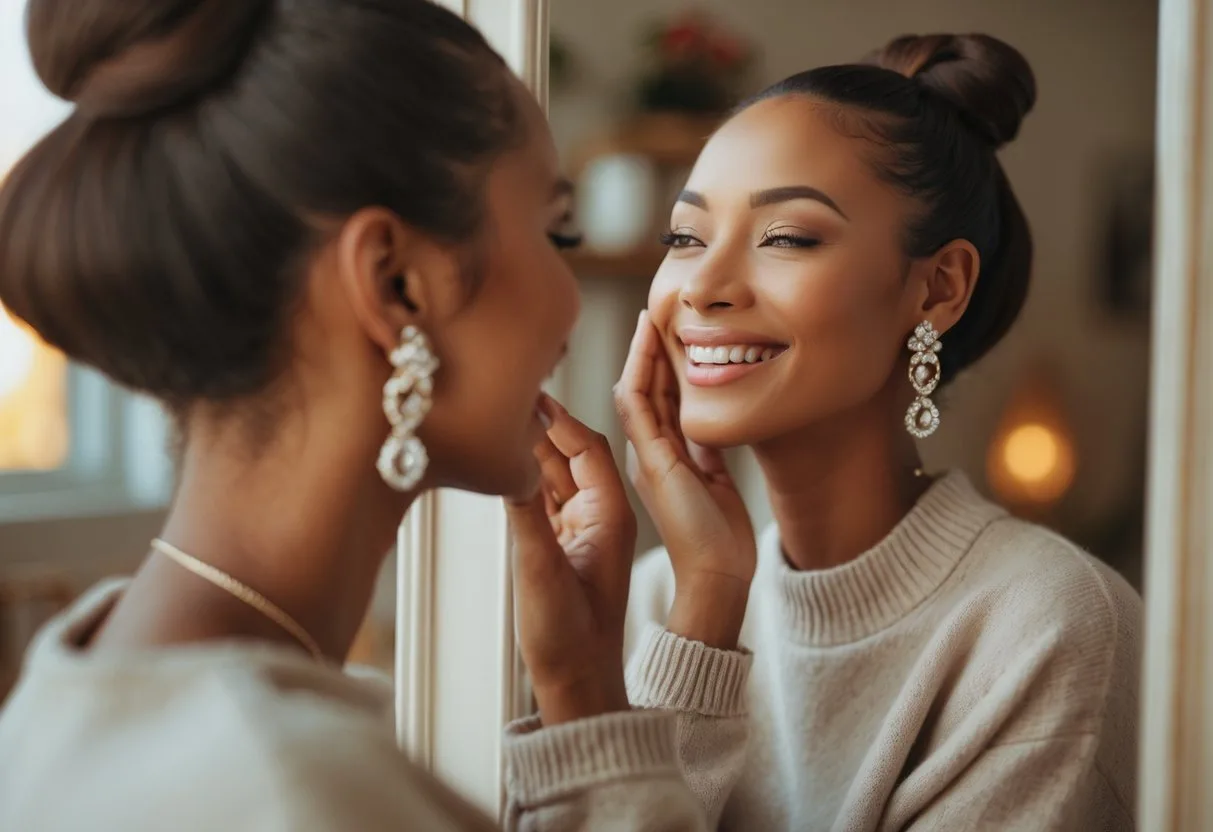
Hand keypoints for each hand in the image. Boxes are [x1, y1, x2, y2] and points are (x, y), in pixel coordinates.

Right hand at [507, 394, 635, 725]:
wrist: (578, 683)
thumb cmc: (571, 636)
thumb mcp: (542, 571)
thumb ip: (524, 515)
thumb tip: (506, 462)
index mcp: (611, 514)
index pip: (586, 447)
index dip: (558, 416)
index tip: (529, 389)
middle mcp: (600, 515)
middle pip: (571, 452)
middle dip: (543, 421)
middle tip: (510, 391)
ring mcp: (580, 530)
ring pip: (555, 472)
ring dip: (532, 444)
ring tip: (503, 415)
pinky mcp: (561, 545)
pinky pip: (543, 496)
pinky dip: (525, 473)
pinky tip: (505, 458)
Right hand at [614, 311, 755, 648]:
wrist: (718, 573)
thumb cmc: (721, 538)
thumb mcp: (716, 480)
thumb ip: (708, 452)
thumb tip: (711, 427)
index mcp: (664, 457)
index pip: (657, 401)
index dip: (660, 365)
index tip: (668, 332)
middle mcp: (649, 453)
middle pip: (643, 390)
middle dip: (648, 351)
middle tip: (655, 313)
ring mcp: (647, 456)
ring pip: (635, 392)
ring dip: (642, 353)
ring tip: (650, 318)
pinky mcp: (653, 460)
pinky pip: (637, 406)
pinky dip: (639, 371)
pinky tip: (647, 342)